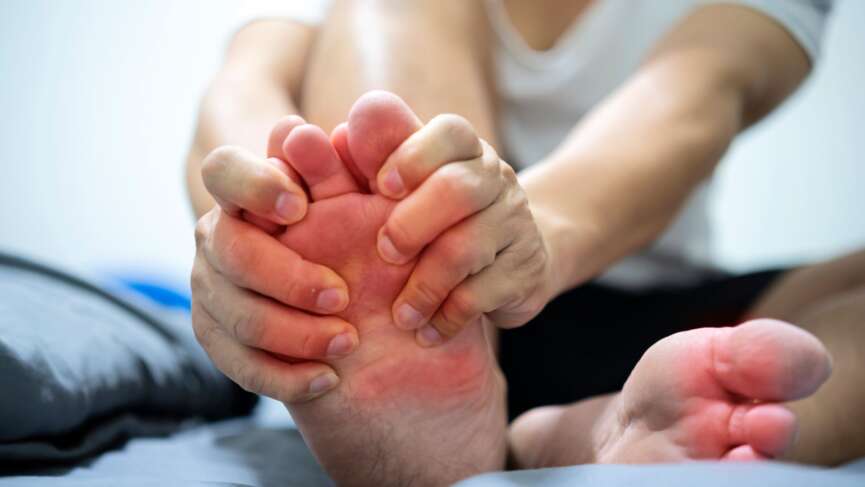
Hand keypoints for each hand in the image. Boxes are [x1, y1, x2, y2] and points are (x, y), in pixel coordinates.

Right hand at [190, 116, 358, 402]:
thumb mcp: (366, 194)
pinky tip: (327, 377)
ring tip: (348, 341)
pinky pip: (240, 366)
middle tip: (343, 295)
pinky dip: (285, 377)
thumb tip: (299, 132)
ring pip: (236, 317)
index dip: (254, 186)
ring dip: (296, 333)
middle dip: (288, 277)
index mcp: (246, 192)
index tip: (301, 206)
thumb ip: (344, 164)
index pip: (223, 171)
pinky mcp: (219, 339)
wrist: (358, 291)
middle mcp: (217, 237)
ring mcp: (211, 291)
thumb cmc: (362, 229)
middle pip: (229, 253)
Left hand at [372, 113, 553, 344]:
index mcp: (467, 150)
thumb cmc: (440, 218)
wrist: (516, 259)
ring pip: (467, 248)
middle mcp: (497, 180)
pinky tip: (428, 332)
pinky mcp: (526, 271)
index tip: (381, 187)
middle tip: (384, 254)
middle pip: (458, 190)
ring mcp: (517, 225)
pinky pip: (482, 294)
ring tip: (400, 315)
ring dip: (424, 286)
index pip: (451, 133)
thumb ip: (375, 163)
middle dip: (411, 224)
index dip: (413, 156)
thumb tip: (339, 137)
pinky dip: (448, 317)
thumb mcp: (414, 187)